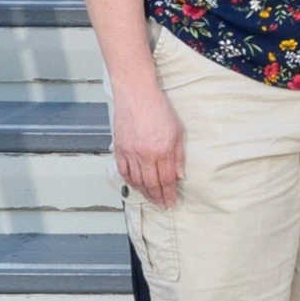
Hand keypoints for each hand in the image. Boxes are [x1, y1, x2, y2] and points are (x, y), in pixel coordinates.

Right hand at [112, 80, 184, 206]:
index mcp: (162, 150)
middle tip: (161, 205)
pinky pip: (124, 172)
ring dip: (144, 193)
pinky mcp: (120, 149)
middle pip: (151, 184)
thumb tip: (179, 175)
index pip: (166, 180)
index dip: (169, 194)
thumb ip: (178, 155)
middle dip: (157, 198)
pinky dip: (130, 182)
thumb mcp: (177, 130)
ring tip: (151, 198)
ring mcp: (130, 153)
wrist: (136, 94)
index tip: (171, 202)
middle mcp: (145, 155)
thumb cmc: (159, 108)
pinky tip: (136, 186)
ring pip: (137, 181)